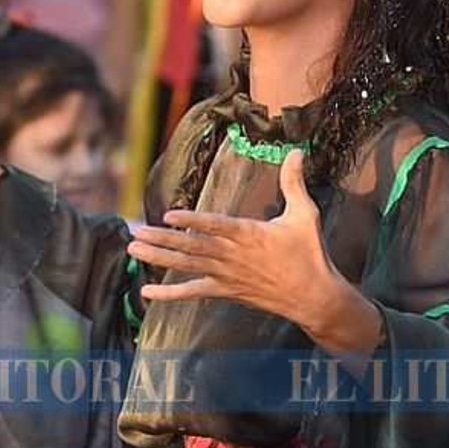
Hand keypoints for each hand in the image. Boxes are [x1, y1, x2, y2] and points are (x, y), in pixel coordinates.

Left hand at [130, 150, 345, 329]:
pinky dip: (169, 294)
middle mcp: (233, 255)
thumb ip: (294, 182)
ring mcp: (227, 275)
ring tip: (134, 249)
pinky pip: (193, 292)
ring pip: (187, 266)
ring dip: (159, 258)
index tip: (169, 214)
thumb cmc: (310, 253)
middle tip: (136, 233)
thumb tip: (297, 150)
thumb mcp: (305, 213)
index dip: (192, 221)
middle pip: (192, 247)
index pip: (215, 225)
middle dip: (162, 239)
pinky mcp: (226, 291)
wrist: (314, 296)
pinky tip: (147, 292)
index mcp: (249, 234)